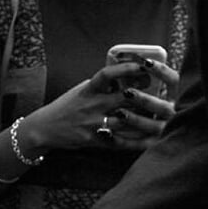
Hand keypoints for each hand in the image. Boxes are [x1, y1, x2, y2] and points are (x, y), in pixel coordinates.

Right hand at [19, 60, 176, 154]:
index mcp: (89, 89)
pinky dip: (136, 142)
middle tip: (161, 95)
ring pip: (125, 121)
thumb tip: (126, 78)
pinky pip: (119, 142)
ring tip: (162, 119)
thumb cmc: (67, 107)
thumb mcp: (83, 90)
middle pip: (124, 98)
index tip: (143, 66)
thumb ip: (103, 85)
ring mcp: (93, 123)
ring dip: (146, 121)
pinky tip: (149, 141)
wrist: (45, 129)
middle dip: (144, 97)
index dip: (127, 69)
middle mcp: (92, 105)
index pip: (109, 74)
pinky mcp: (93, 140)